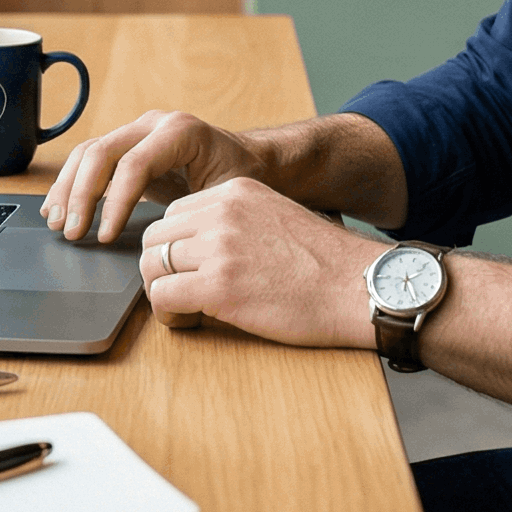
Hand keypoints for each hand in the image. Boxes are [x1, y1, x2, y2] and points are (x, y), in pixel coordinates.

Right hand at [42, 109, 267, 242]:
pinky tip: (57, 208)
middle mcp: (153, 124)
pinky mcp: (126, 145)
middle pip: (102, 153)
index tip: (104, 237)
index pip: (134, 164)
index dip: (115, 203)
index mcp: (181, 132)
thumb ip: (194, 211)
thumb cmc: (240, 179)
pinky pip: (90, 158)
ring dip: (68, 189)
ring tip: (57, 224)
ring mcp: (136, 131)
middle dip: (82, 196)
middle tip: (73, 233)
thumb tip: (160, 244)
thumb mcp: (226, 195)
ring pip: (88, 152)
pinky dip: (71, 183)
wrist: (247, 159)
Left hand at [139, 177, 384, 349]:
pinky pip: (162, 296)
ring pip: (152, 265)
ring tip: (187, 307)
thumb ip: (236, 223)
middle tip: (183, 291)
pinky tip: (191, 320)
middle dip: (162, 267)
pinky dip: (169, 313)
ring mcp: (219, 247)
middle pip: (156, 236)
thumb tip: (197, 249)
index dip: (176, 246)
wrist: (358, 288)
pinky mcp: (219, 286)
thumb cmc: (326, 265)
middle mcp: (223, 211)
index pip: (174, 213)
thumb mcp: (276, 217)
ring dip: (163, 290)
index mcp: (236, 191)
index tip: (190, 268)